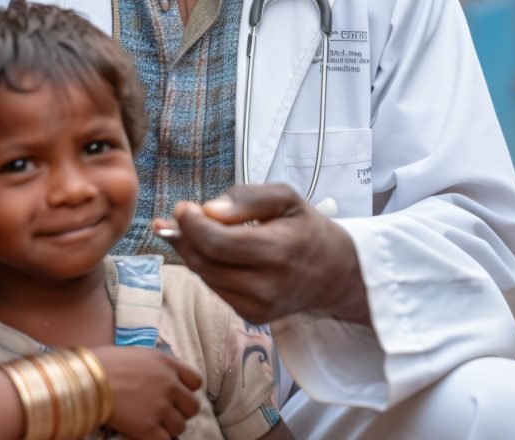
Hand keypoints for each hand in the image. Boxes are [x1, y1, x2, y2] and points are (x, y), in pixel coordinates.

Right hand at [91, 346, 201, 439]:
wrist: (89, 380)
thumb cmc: (105, 363)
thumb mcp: (138, 354)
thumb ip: (156, 367)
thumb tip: (157, 377)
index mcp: (167, 363)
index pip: (196, 382)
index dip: (187, 391)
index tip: (176, 396)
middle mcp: (169, 384)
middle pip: (193, 407)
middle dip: (181, 412)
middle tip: (166, 415)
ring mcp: (160, 407)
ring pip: (181, 427)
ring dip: (169, 429)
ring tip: (154, 426)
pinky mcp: (148, 428)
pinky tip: (146, 435)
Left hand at [159, 184, 370, 325]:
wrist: (334, 273)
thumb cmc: (306, 228)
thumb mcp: (286, 198)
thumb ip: (248, 198)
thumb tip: (209, 210)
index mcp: (277, 251)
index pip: (218, 243)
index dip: (192, 225)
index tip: (182, 207)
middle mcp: (266, 286)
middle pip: (205, 262)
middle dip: (185, 236)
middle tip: (180, 215)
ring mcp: (257, 306)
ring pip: (205, 276)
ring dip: (191, 251)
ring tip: (190, 228)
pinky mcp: (251, 316)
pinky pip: (215, 287)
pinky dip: (206, 266)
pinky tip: (210, 249)